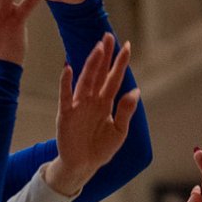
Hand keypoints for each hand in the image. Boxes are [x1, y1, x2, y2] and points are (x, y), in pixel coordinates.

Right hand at [45, 33, 139, 196]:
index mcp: (106, 103)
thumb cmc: (100, 149)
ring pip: (86, 80)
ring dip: (91, 64)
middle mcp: (92, 100)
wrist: (83, 166)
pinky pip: (66, 95)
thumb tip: (136, 92)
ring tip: (97, 48)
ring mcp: (78, 105)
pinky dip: (66, 82)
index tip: (127, 46)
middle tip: (108, 36)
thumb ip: (126, 112)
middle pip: (99, 73)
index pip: (114, 79)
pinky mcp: (66, 114)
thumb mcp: (119, 132)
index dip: (120, 63)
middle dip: (104, 56)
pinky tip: (68, 68)